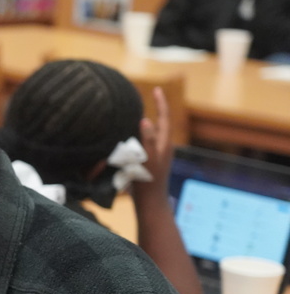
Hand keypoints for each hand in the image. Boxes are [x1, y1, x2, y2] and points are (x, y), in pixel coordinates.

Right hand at [132, 86, 172, 202]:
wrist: (150, 203)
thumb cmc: (148, 181)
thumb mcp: (147, 159)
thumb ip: (148, 139)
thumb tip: (146, 119)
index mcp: (164, 144)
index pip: (164, 118)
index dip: (161, 103)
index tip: (157, 90)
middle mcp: (163, 148)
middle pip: (160, 124)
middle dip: (156, 110)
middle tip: (149, 98)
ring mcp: (158, 156)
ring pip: (153, 134)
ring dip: (146, 124)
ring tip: (136, 114)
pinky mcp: (150, 163)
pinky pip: (145, 144)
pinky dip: (139, 136)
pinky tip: (129, 138)